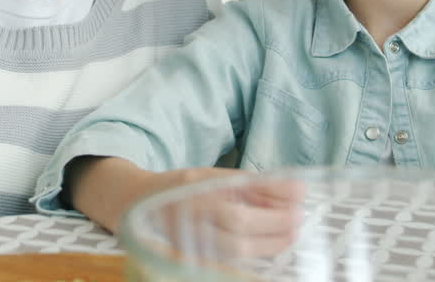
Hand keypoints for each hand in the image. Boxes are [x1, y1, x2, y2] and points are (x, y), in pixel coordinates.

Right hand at [145, 168, 303, 259]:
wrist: (137, 203)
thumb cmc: (180, 187)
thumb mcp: (212, 175)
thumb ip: (251, 184)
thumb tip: (296, 190)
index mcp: (192, 194)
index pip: (238, 211)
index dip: (271, 212)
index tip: (298, 202)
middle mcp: (187, 220)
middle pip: (237, 237)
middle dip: (273, 231)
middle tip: (297, 220)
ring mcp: (187, 243)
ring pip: (235, 254)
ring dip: (268, 245)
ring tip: (286, 233)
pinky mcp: (192, 259)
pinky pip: (229, 260)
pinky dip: (253, 252)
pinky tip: (266, 242)